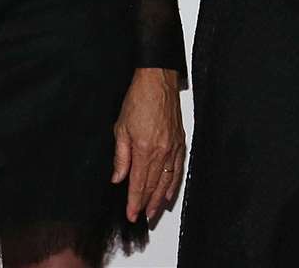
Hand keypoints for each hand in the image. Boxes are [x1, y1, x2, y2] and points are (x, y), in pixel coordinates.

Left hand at [111, 68, 184, 224]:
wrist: (158, 81)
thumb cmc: (138, 100)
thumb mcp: (121, 128)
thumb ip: (121, 157)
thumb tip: (118, 178)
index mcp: (145, 149)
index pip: (139, 183)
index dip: (134, 201)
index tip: (131, 214)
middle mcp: (162, 151)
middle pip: (155, 185)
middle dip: (147, 204)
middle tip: (142, 218)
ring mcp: (174, 147)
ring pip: (168, 179)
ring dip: (161, 198)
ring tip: (155, 211)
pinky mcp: (181, 141)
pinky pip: (179, 168)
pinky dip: (174, 183)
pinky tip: (169, 192)